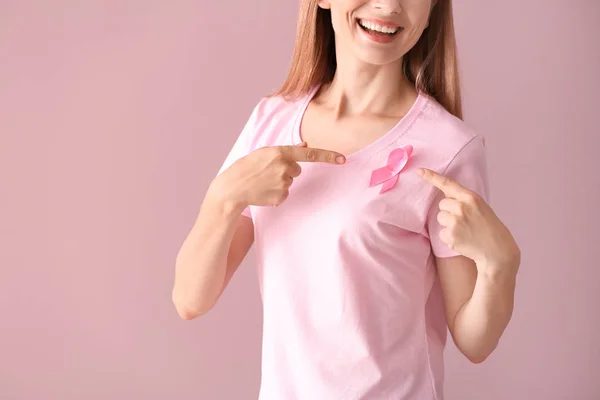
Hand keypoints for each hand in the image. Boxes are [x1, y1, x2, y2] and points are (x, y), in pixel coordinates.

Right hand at [214, 142, 345, 209]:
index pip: (310, 154)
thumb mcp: (264, 152)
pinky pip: (285, 194)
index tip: (343, 159)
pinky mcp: (280, 197)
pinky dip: (276, 194)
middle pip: (297, 170)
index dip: (329, 156)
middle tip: (267, 173)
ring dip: (279, 182)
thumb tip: (305, 145)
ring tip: (262, 182)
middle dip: (286, 171)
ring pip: (290, 182)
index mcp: (280, 152)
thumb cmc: (246, 167)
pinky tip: (263, 191)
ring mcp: (283, 183)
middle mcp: (284, 167)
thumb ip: (287, 150)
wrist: (232, 188)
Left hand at [417, 168, 519, 274]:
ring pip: (441, 218)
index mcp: (471, 197)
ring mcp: (455, 222)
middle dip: (450, 211)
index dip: (432, 177)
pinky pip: (441, 233)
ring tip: (465, 230)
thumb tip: (445, 192)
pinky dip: (449, 237)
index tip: (420, 171)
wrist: (496, 249)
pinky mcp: (450, 236)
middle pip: (442, 204)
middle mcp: (461, 208)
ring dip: (449, 224)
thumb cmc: (487, 226)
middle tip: (465, 220)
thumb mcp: (479, 206)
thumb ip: (462, 199)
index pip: (448, 184)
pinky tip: (462, 239)